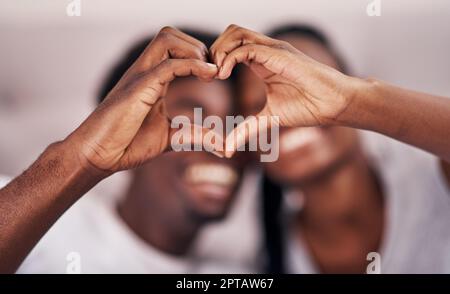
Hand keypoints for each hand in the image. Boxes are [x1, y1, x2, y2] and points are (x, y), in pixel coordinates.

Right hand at [66, 27, 218, 173]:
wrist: (98, 156)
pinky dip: (192, 65)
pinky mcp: (138, 88)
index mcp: (152, 79)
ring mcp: (140, 77)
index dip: (199, 55)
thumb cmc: (127, 144)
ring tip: (210, 72)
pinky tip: (208, 76)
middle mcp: (145, 72)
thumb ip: (195, 136)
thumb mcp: (170, 138)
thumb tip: (222, 145)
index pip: (175, 48)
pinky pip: (167, 65)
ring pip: (167, 39)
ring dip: (194, 50)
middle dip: (198, 46)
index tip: (216, 74)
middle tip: (214, 71)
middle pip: (170, 35)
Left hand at [210, 25, 357, 156]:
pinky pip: (247, 48)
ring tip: (217, 74)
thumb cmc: (307, 108)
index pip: (232, 46)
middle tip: (210, 75)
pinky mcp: (279, 54)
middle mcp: (266, 51)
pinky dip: (230, 58)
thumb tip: (228, 150)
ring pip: (236, 33)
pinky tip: (224, 75)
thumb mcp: (268, 119)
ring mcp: (273, 50)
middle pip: (230, 32)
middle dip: (214, 50)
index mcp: (262, 62)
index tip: (209, 80)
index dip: (216, 59)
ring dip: (220, 50)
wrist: (333, 104)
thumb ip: (246, 129)